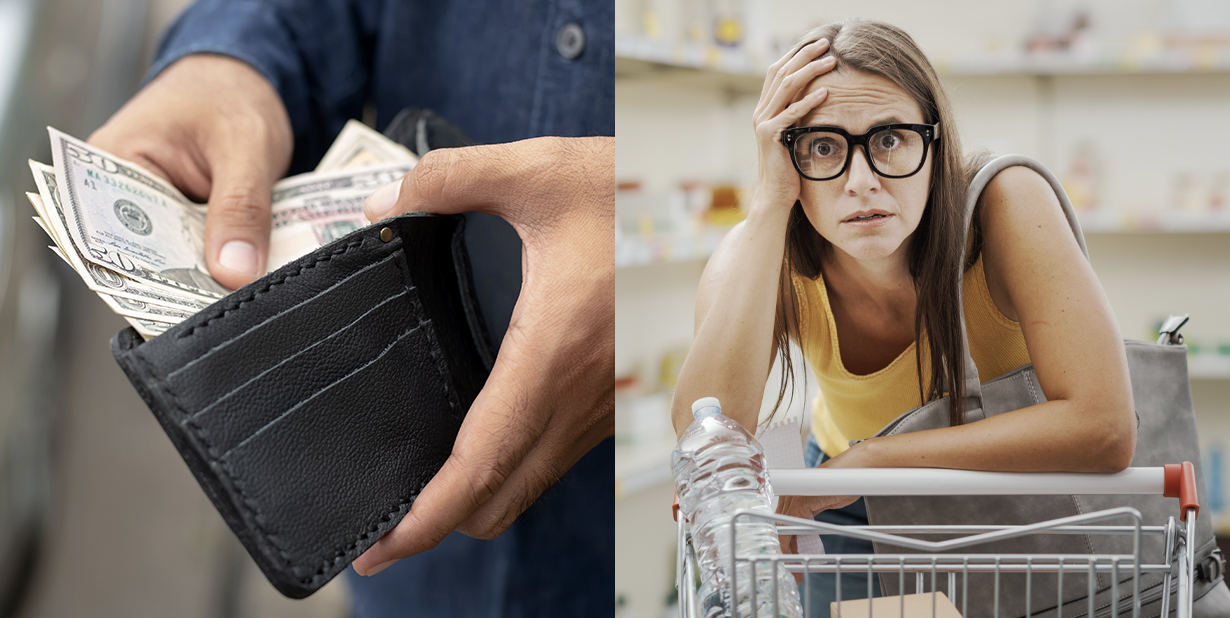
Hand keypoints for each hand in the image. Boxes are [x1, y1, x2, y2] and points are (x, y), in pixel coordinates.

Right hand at [88, 54, 292, 289]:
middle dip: (189, 283)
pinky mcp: (183, 224)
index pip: (114, 236)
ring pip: (179, 262)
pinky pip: (201, 254)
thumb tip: (234, 273)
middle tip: (231, 303)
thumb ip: (241, 207)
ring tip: (245, 290)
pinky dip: (226, 261)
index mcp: (110, 163)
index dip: (152, 276)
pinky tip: (252, 273)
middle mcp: (119, 193)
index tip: (190, 304)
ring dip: (212, 275)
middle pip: (147, 258)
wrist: (247, 79)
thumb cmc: (231, 94)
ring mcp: (153, 212)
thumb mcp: (245, 145)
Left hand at [350, 136, 614, 575]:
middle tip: (379, 534)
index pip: (484, 459)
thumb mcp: (537, 170)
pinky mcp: (601, 400)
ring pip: (527, 487)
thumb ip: (448, 179)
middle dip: (437, 526)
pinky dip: (505, 479)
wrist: (697, 210)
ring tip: (417, 501)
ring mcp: (594, 404)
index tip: (382, 547)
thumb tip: (384, 207)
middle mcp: (577, 394)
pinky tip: (474, 456)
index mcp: (552, 350)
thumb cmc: (625, 193)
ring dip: (473, 505)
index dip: (430, 514)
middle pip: (500, 498)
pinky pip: (549, 462)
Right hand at [750, 38, 835, 215]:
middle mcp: (761, 112)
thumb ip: (799, 116)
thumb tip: (820, 96)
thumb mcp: (795, 135)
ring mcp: (763, 123)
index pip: (778, 71)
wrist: (775, 195)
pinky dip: (809, 101)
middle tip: (826, 43)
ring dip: (810, 70)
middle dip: (805, 54)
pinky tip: (826, 92)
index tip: (818, 43)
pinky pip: (791, 113)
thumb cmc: (789, 168)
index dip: (796, 54)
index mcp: (766, 108)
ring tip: (831, 60)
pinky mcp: (770, 136)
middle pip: (782, 71)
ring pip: (786, 86)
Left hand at [776, 442, 869, 582]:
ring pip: (781, 529)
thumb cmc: (841, 484)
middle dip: (782, 553)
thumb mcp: (821, 503)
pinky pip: (789, 525)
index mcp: (790, 496)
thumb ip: (808, 514)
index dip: (782, 545)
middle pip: (777, 529)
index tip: (788, 563)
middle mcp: (788, 496)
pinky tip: (792, 556)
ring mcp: (792, 497)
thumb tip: (802, 534)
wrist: (854, 470)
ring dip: (786, 552)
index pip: (779, 524)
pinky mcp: (800, 500)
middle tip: (791, 572)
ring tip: (794, 570)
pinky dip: (789, 543)